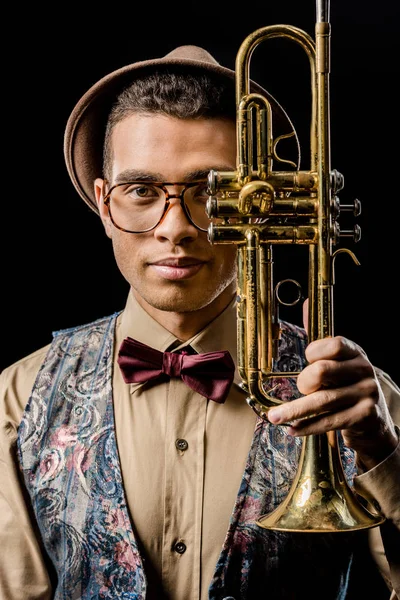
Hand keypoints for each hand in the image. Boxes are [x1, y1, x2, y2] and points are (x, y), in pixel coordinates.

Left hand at [268, 301, 397, 470]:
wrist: (374, 423)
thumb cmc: (347, 387)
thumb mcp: (338, 362)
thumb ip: (321, 340)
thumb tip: (306, 304)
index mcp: (355, 353)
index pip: (334, 344)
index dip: (314, 352)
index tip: (307, 360)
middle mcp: (364, 370)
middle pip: (323, 371)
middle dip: (303, 382)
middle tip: (300, 389)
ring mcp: (367, 393)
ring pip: (323, 401)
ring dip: (294, 410)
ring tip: (274, 417)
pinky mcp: (365, 415)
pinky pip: (330, 421)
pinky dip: (308, 426)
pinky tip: (293, 430)